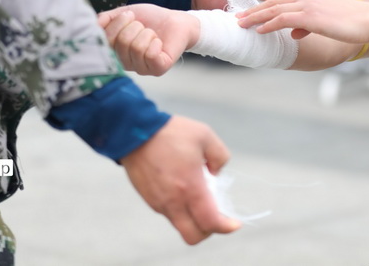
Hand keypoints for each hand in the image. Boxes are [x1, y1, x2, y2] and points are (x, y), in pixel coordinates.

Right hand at [99, 4, 197, 75]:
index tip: (129, 16)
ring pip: (136, 47)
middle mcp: (125, 64)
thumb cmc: (150, 19)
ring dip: (147, 33)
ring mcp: (141, 69)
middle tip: (142, 25)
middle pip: (120, 43)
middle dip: (134, 26)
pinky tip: (159, 43)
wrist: (175, 20)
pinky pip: (151, 54)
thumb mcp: (123, 13)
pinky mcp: (158, 69)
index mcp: (114, 52)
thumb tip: (94, 25)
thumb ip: (105, 19)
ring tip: (152, 34)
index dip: (116, 24)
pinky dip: (156, 41)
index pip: (105, 41)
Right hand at [121, 115, 240, 243]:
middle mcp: (173, 202)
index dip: (226, 227)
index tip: (235, 223)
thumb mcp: (205, 136)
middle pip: (193, 236)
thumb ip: (220, 156)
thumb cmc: (171, 133)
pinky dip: (180, 209)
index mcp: (190, 188)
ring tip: (198, 196)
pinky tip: (182, 189)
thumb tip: (216, 173)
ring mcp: (159, 202)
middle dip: (208, 231)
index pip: (210, 222)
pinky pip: (169, 214)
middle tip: (216, 215)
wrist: (134, 131)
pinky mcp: (149, 198)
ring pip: (180, 226)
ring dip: (193, 219)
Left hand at [237, 0, 368, 43]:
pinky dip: (269, 24)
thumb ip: (309, 25)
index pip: (283, 0)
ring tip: (242, 24)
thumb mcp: (327, 23)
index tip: (251, 13)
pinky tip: (259, 30)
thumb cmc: (354, 23)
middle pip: (274, 2)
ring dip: (256, 17)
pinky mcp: (311, 16)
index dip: (265, 6)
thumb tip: (295, 32)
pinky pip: (284, 19)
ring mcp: (309, 4)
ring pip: (275, 9)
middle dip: (254, 10)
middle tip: (238, 17)